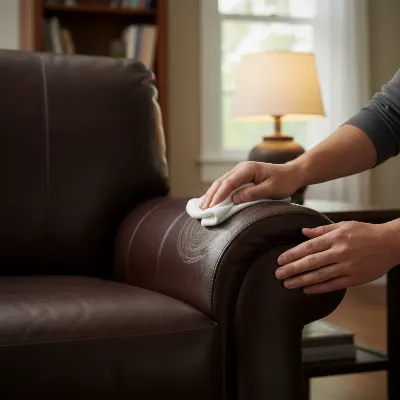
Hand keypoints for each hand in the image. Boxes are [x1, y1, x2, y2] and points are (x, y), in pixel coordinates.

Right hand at [200, 161, 302, 208]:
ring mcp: (240, 171)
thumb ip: (252, 194)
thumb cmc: (284, 181)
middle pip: (221, 182)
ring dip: (211, 195)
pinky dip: (217, 193)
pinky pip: (226, 184)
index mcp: (248, 169)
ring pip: (221, 183)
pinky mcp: (241, 176)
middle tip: (203, 210)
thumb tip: (233, 199)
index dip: (219, 196)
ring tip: (203, 207)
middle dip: (211, 196)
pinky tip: (211, 200)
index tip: (212, 207)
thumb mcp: (270, 189)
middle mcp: (241, 168)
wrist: (292, 173)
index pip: (229, 183)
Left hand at [275, 221, 399, 293]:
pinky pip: (332, 285)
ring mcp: (347, 267)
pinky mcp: (354, 279)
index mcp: (335, 238)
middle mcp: (339, 253)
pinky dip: (318, 288)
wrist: (390, 244)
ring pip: (319, 276)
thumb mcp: (343, 225)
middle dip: (292, 269)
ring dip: (301, 281)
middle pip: (311, 262)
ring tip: (287, 284)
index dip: (292, 254)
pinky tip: (306, 290)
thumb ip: (321, 230)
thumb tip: (303, 232)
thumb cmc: (366, 232)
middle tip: (278, 274)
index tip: (280, 260)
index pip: (308, 247)